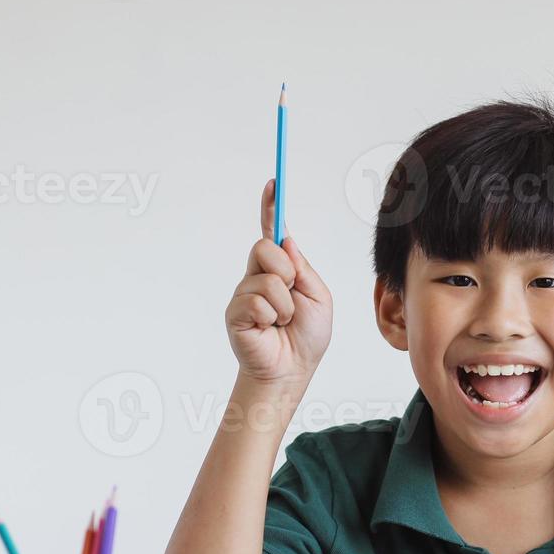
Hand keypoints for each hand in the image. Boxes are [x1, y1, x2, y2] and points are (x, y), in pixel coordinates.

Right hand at [225, 180, 333, 385]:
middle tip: (291, 295)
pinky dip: (272, 316)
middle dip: (286, 271)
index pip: (273, 234)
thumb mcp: (319, 297)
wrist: (292, 370)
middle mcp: (259, 276)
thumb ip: (303, 268)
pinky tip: (269, 329)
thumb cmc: (307, 337)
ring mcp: (244, 292)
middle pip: (266, 247)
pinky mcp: (235, 311)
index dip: (271, 208)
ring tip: (283, 322)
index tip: (273, 184)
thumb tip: (285, 240)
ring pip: (266, 277)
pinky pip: (256, 300)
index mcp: (282, 270)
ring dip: (285, 304)